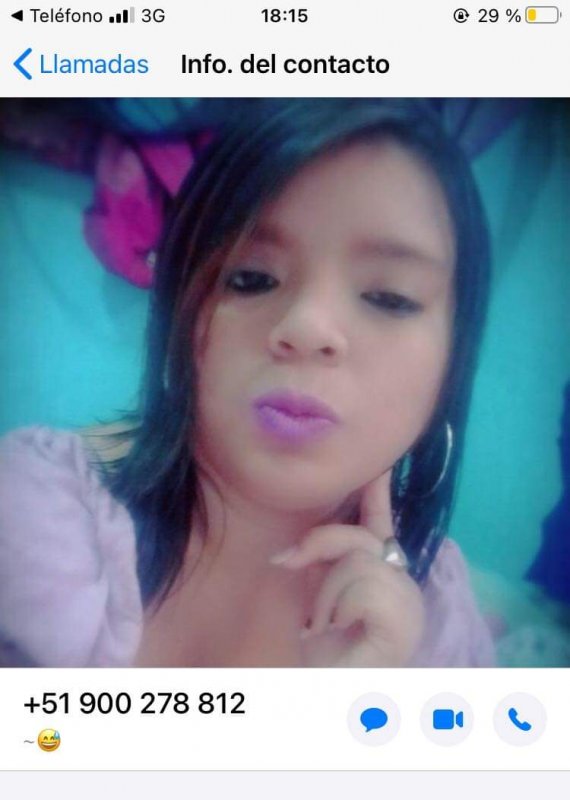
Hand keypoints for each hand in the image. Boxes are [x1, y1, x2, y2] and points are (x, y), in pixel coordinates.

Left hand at [270, 469, 424, 666]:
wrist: (326, 699)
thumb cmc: (320, 653)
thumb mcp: (315, 594)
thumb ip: (320, 562)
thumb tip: (295, 546)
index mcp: (380, 576)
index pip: (380, 524)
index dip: (378, 491)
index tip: (378, 460)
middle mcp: (402, 585)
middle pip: (361, 536)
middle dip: (318, 545)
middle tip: (286, 563)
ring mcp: (408, 605)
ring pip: (358, 562)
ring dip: (325, 594)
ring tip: (324, 624)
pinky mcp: (405, 622)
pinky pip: (363, 587)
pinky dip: (338, 608)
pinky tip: (339, 632)